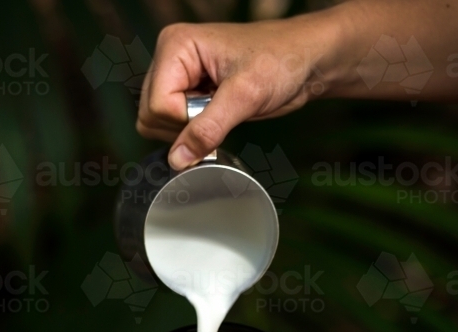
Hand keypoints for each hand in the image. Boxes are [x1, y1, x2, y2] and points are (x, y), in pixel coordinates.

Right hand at [137, 16, 338, 169]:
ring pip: (157, 124)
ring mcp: (177, 77)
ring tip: (222, 109)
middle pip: (151, 116)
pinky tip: (218, 115)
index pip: (157, 104)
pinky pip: (172, 126)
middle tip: (222, 109)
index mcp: (175, 46)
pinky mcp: (187, 93)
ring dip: (190, 129)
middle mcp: (170, 59)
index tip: (218, 109)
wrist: (306, 59)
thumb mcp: (245, 95)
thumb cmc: (282, 59)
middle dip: (186, 125)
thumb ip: (207, 129)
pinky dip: (195, 131)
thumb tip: (177, 159)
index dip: (186, 119)